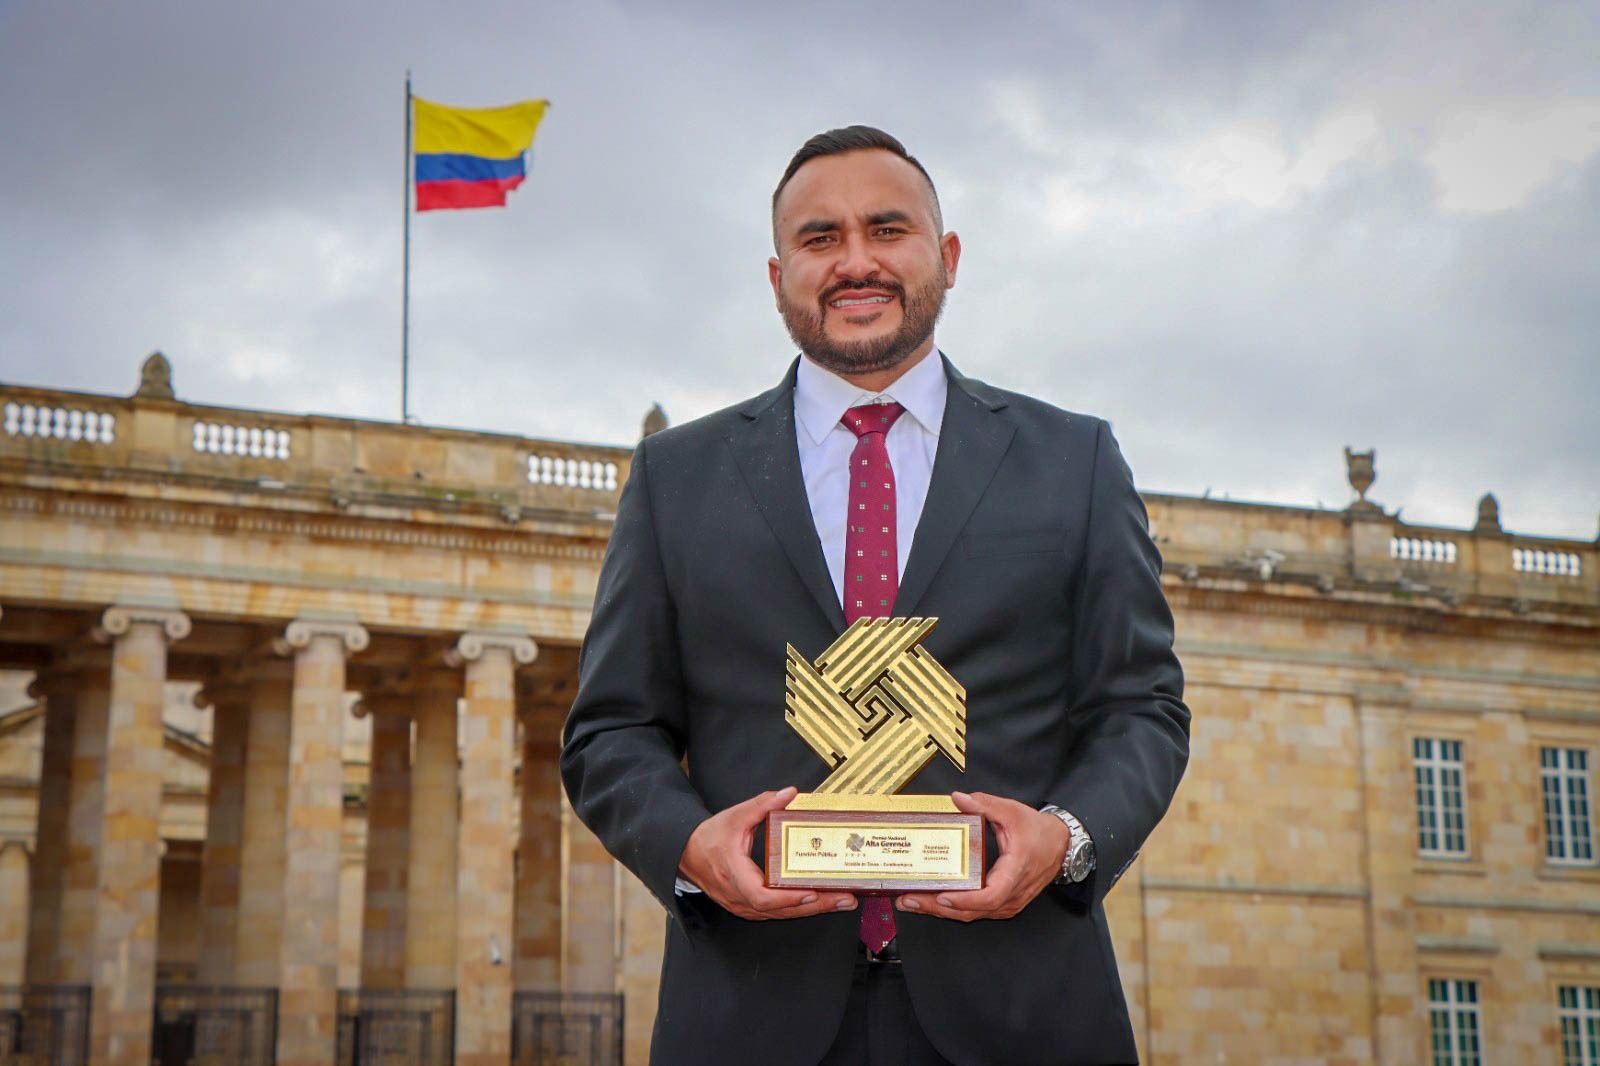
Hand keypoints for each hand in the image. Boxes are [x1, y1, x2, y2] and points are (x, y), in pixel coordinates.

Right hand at [678, 786, 857, 920]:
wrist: (687, 854)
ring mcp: (744, 906)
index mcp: (734, 873)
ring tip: (842, 900)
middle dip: (816, 905)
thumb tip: (789, 793)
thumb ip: (763, 805)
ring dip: (812, 909)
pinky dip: (800, 909)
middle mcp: (739, 896)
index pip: (761, 897)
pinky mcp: (749, 908)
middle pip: (780, 910)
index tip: (811, 892)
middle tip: (845, 898)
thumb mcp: (735, 816)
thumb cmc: (709, 838)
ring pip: (781, 915)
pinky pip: (777, 913)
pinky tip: (821, 901)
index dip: (787, 899)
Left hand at [895, 791, 1068, 921]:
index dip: (965, 900)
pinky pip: (977, 912)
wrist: (1062, 845)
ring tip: (912, 902)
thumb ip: (985, 804)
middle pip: (974, 911)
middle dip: (938, 908)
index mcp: (1016, 871)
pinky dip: (954, 909)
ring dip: (942, 911)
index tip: (943, 896)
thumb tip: (958, 798)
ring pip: (973, 915)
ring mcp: (1008, 902)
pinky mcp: (1003, 904)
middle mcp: (1012, 893)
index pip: (991, 895)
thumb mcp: (1012, 812)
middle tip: (909, 900)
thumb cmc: (1039, 831)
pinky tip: (932, 903)